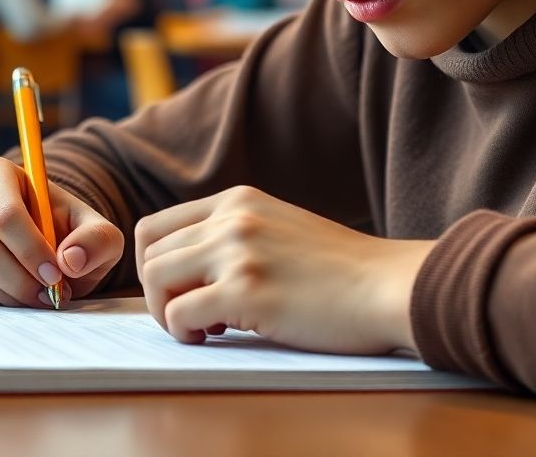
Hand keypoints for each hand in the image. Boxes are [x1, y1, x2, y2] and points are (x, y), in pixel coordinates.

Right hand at [0, 155, 124, 306]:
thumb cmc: (67, 233)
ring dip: (7, 295)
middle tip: (48, 296)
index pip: (6, 215)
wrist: (40, 247)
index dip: (32, 251)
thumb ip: (96, 240)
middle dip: (20, 280)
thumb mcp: (97, 232)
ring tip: (35, 297)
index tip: (56, 276)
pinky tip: (8, 297)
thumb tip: (71, 259)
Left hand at [135, 186, 435, 354]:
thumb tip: (186, 267)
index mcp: (238, 199)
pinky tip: (218, 335)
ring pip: (155, 280)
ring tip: (204, 327)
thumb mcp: (280, 226)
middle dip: (159, 293)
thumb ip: (236, 232)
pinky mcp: (247, 290)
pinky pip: (180, 314)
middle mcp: (233, 217)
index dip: (156, 266)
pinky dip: (186, 333)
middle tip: (194, 316)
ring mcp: (238, 251)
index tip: (182, 291)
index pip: (156, 227)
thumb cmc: (340, 269)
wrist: (386, 285)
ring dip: (167, 313)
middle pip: (149, 255)